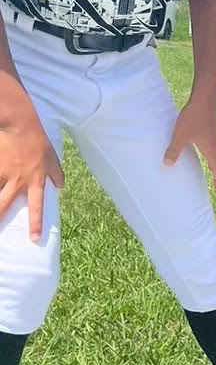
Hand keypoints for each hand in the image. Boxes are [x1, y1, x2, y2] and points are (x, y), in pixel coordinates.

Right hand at [0, 104, 62, 241]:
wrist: (20, 125)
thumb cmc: (38, 142)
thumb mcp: (53, 159)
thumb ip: (57, 175)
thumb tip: (61, 187)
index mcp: (34, 182)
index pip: (36, 208)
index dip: (35, 224)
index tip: (34, 239)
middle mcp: (17, 182)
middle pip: (4, 205)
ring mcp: (3, 175)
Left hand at [165, 96, 215, 190]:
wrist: (204, 99)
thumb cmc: (193, 117)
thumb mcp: (180, 134)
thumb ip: (173, 150)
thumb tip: (167, 165)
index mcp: (210, 149)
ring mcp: (215, 137)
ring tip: (212, 170)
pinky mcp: (212, 131)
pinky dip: (214, 156)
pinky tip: (206, 152)